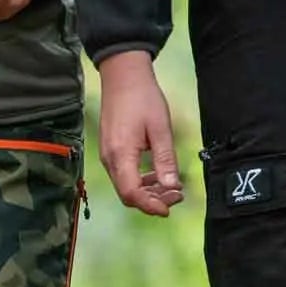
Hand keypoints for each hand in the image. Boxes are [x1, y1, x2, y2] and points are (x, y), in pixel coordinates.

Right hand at [96, 51, 185, 216]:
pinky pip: (124, 175)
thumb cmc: (143, 98)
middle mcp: (110, 160)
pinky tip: (157, 174)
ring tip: (171, 186)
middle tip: (177, 195)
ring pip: (126, 186)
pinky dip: (140, 180)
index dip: (150, 205)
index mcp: (121, 155)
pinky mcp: (110, 152)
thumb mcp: (160, 129)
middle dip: (152, 200)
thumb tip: (172, 186)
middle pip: (127, 194)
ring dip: (148, 191)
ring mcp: (107, 156)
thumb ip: (165, 160)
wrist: (122, 77)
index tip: (169, 209)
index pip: (131, 193)